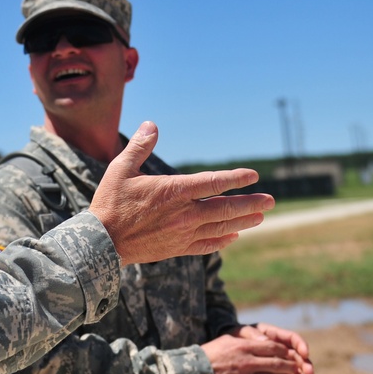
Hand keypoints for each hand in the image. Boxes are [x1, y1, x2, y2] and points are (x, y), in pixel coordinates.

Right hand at [90, 122, 273, 264]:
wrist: (101, 242)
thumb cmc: (110, 202)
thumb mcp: (121, 168)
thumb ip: (141, 146)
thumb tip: (152, 124)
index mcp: (174, 191)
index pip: (213, 183)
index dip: (236, 178)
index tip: (254, 176)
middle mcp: (184, 214)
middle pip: (225, 208)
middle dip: (251, 204)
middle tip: (271, 201)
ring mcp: (182, 234)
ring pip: (221, 227)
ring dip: (243, 221)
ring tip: (260, 217)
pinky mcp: (177, 248)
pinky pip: (207, 245)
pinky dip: (223, 240)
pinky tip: (233, 236)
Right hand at [201, 333, 299, 373]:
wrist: (193, 372)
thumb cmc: (211, 353)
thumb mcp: (228, 340)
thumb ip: (248, 341)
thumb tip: (266, 343)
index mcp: (244, 347)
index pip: (273, 348)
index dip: (285, 351)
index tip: (290, 354)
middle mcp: (247, 362)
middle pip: (277, 364)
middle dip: (290, 366)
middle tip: (295, 368)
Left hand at [233, 323, 313, 373]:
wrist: (226, 350)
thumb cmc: (235, 337)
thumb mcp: (241, 333)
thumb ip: (253, 335)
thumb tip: (265, 340)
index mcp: (273, 334)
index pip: (292, 338)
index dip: (301, 345)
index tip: (305, 354)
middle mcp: (278, 346)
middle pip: (296, 354)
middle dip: (304, 364)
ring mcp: (277, 359)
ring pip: (293, 367)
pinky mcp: (272, 370)